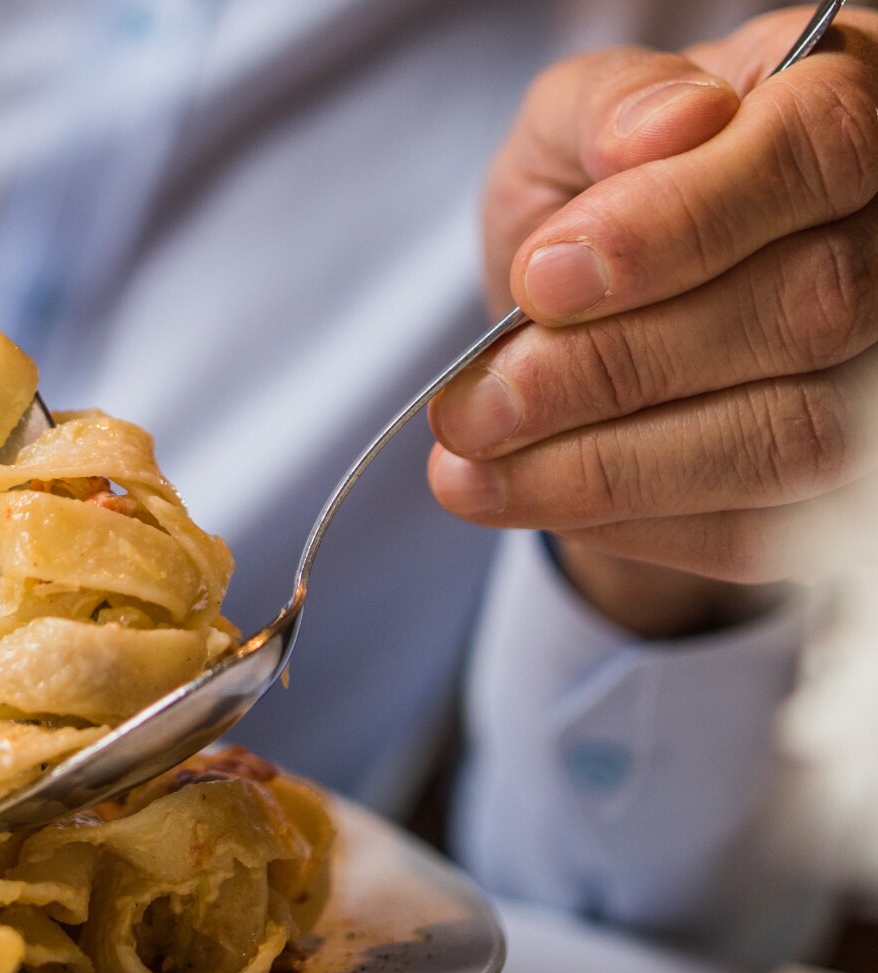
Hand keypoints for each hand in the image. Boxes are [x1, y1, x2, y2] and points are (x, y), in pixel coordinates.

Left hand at [430, 7, 877, 636]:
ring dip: (609, 467)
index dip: (680, 224)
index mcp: (842, 105)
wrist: (593, 309)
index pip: (814, 150)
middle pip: (806, 309)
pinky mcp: (847, 483)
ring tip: (469, 469)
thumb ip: (608, 108)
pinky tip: (530, 496)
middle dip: (611, 369)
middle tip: (473, 406)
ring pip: (791, 436)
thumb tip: (662, 129)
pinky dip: (631, 521)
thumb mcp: (569, 127)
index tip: (543, 279)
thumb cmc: (595, 194)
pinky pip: (763, 530)